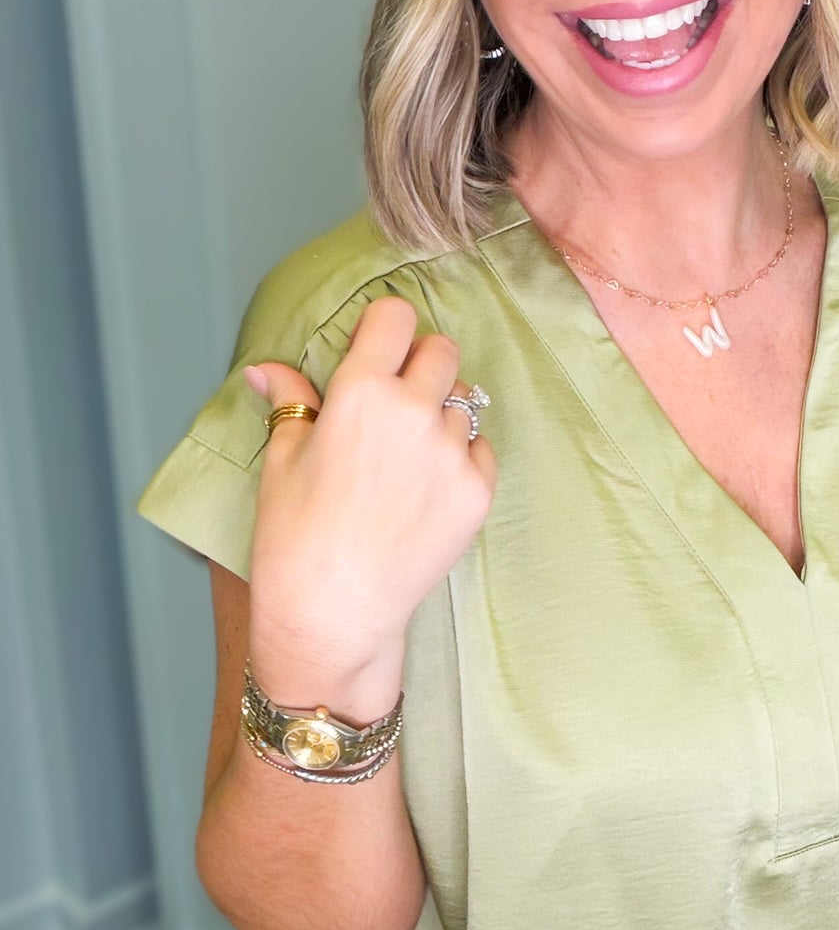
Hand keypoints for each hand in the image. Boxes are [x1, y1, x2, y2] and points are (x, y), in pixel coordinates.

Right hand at [242, 296, 497, 677]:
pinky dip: (460, 457)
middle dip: (419, 364)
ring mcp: (453, 453)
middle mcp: (415, 412)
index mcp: (361, 392)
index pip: (395, 316)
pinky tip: (425, 488)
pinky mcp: (478, 491)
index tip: (375, 349)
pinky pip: (480, 448)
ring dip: (440, 415)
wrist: (334, 612)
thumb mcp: (282, 461)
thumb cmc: (295, 537)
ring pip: (464, 402)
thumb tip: (267, 369)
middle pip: (441, 350)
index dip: (384, 329)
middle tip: (396, 401)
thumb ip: (290, 402)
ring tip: (405, 459)